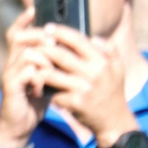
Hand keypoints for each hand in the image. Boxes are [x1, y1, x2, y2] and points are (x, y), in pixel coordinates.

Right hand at [0, 8, 51, 147]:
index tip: (34, 8)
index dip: (23, 20)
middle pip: (20, 38)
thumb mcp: (45, 79)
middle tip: (53, 43)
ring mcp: (9, 74)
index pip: (16, 33)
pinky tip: (42, 88)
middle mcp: (11, 63)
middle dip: (39, 36)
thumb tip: (68, 47)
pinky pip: (27, 72)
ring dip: (44, 59)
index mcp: (19, 60)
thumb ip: (51, 64)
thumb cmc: (33, 102)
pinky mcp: (11, 87)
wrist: (19, 126)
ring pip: (27, 54)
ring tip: (52, 69)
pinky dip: (39, 77)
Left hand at [38, 24, 138, 144]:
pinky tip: (36, 85)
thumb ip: (109, 51)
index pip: (79, 41)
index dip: (61, 33)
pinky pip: (52, 92)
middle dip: (43, 48)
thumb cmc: (112, 92)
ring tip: (30, 64)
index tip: (48, 27)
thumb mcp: (117, 70)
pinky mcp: (74, 103)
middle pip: (61, 56)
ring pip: (52, 74)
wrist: (113, 121)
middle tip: (32, 44)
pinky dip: (43, 88)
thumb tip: (95, 37)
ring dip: (39, 69)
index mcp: (102, 62)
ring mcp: (83, 89)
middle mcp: (94, 74)